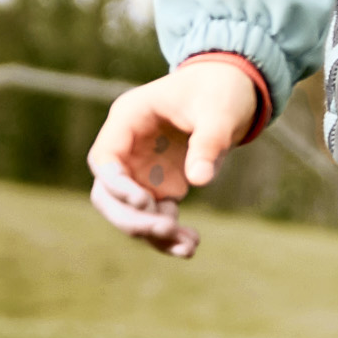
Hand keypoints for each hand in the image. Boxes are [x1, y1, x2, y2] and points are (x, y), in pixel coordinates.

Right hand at [90, 55, 272, 259]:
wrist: (233, 91)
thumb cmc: (221, 90)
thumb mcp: (220, 111)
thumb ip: (209, 141)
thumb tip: (199, 180)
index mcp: (128, 117)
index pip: (104, 159)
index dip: (118, 185)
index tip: (147, 202)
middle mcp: (127, 146)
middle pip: (108, 193)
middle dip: (133, 218)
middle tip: (167, 229)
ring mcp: (140, 168)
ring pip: (129, 212)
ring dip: (153, 234)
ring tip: (189, 246)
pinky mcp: (158, 184)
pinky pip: (153, 216)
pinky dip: (168, 234)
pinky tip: (190, 245)